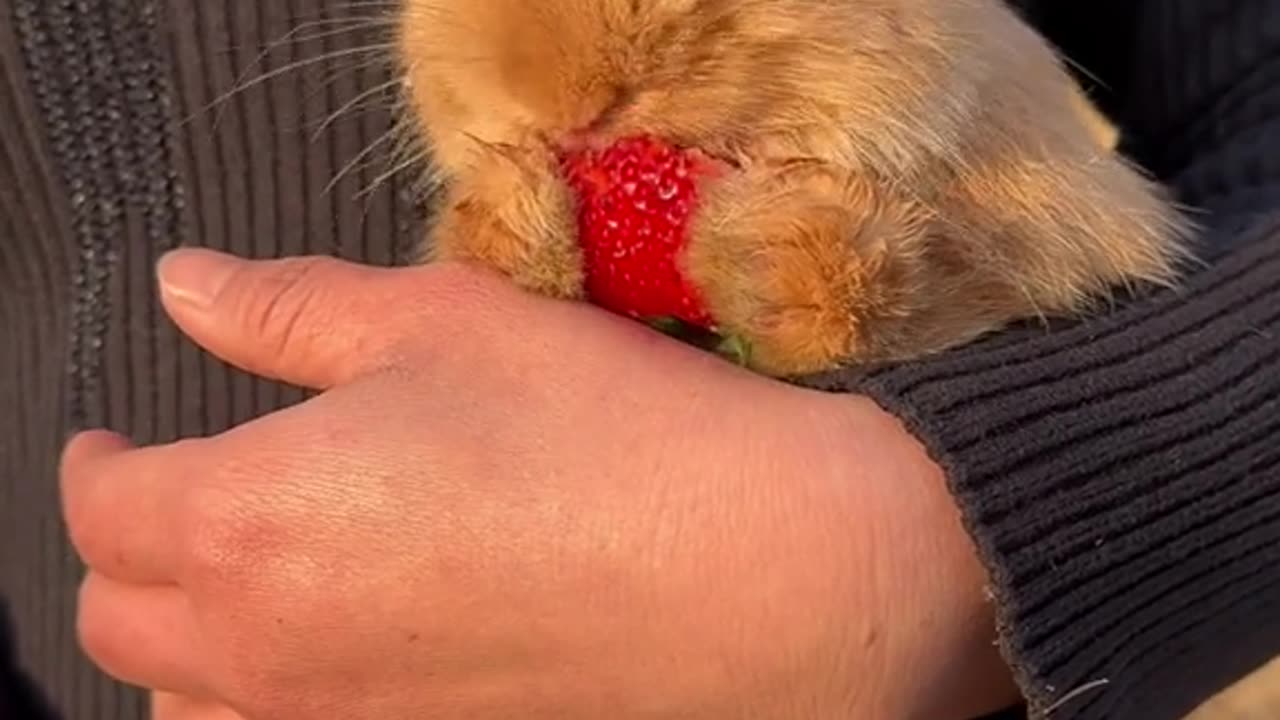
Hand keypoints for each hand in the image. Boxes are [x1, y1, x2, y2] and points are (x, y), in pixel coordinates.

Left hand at [63, 249, 1014, 718]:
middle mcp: (265, 650)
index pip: (104, 504)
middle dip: (128, 549)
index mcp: (249, 518)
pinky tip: (328, 657)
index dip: (96, 462)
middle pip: (120, 618)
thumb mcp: (442, 324)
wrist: (761, 572)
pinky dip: (262, 701)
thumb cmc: (605, 433)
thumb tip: (190, 287)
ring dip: (183, 643)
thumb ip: (289, 310)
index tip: (113, 441)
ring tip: (241, 587)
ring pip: (186, 705)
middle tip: (178, 497)